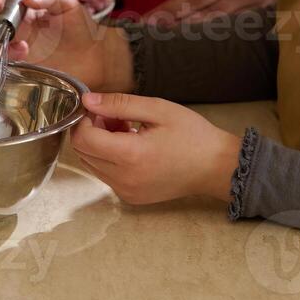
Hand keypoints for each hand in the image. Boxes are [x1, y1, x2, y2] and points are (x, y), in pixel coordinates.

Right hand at [0, 0, 133, 92]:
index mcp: (19, 12)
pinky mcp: (20, 72)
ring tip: (19, 42)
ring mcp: (14, 53)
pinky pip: (0, 68)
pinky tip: (25, 54)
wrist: (96, 57)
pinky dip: (5, 61)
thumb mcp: (68, 3)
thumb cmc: (82, 28)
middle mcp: (11, 32)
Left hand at [70, 92, 241, 204]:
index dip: (85, 119)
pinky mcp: (131, 197)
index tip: (101, 108)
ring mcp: (126, 191)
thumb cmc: (192, 135)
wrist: (216, 167)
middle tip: (116, 117)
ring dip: (100, 145)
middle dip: (92, 130)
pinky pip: (106, 175)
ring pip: (92, 164)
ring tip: (127, 130)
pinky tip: (132, 146)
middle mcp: (123, 179)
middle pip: (83, 152)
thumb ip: (119, 104)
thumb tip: (87, 101)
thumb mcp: (157, 109)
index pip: (83, 138)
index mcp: (130, 156)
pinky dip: (110, 159)